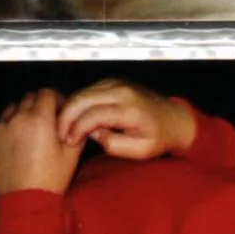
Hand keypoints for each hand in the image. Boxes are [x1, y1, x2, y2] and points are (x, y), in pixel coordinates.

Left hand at [0, 89, 78, 198]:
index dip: (56, 99)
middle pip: (29, 98)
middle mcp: (16, 118)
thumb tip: (76, 120)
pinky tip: (15, 142)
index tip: (59, 110)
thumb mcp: (71, 155)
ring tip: (29, 132)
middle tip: (47, 121)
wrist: (25, 201)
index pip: (47, 93)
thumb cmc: (50, 180)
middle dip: (40, 105)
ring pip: (12, 109)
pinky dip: (7, 128)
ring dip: (22, 114)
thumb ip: (75, 131)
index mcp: (39, 119)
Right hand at [57, 82, 200, 163]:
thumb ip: (113, 144)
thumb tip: (93, 133)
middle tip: (60, 134)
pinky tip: (76, 119)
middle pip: (82, 98)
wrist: (174, 119)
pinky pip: (89, 90)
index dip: (76, 129)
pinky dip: (78, 103)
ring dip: (70, 109)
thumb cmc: (159, 138)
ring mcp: (117, 83)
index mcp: (129, 109)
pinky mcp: (113, 82)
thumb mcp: (140, 151)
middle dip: (66, 117)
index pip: (92, 114)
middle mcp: (121, 91)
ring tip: (66, 129)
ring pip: (83, 92)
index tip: (70, 142)